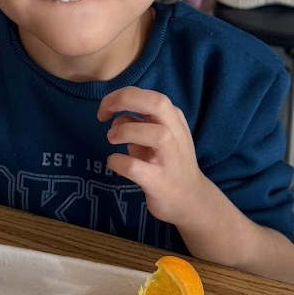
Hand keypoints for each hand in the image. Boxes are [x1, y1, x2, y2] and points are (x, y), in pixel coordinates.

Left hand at [96, 86, 209, 225]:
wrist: (189, 200)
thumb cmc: (166, 162)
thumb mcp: (155, 136)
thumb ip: (137, 122)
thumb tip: (115, 114)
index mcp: (173, 119)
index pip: (148, 95)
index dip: (121, 96)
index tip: (105, 109)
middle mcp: (176, 135)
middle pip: (157, 103)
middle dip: (124, 101)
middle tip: (104, 115)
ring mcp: (171, 159)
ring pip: (154, 133)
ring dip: (125, 131)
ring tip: (112, 139)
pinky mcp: (160, 181)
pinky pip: (135, 167)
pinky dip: (118, 161)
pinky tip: (114, 162)